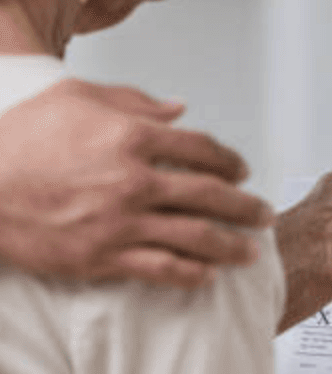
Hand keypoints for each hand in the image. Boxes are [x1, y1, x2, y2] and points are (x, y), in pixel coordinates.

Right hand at [0, 79, 270, 287]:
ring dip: (231, 245)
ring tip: (251, 252)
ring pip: (196, 237)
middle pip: (212, 195)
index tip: (241, 172)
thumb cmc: (21, 135)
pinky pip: (161, 269)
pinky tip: (208, 276)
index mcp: (134, 137)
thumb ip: (136, 103)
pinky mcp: (101, 258)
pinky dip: (191, 273)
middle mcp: (136, 180)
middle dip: (246, 207)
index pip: (204, 150)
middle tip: (265, 215)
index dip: (230, 162)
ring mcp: (120, 222)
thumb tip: (180, 108)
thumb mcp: (78, 97)